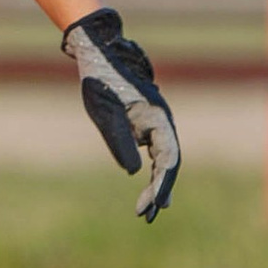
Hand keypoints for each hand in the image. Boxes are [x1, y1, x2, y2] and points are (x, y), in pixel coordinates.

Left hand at [62, 8, 179, 220]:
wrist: (98, 51)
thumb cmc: (100, 79)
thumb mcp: (104, 111)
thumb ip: (119, 140)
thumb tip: (133, 172)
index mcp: (158, 119)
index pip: (168, 159)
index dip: (161, 184)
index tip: (152, 206)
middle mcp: (162, 122)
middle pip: (169, 163)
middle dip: (159, 190)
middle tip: (147, 216)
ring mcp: (155, 122)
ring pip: (163, 158)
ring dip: (157, 183)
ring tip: (150, 210)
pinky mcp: (144, 122)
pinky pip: (154, 150)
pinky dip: (151, 169)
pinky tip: (147, 185)